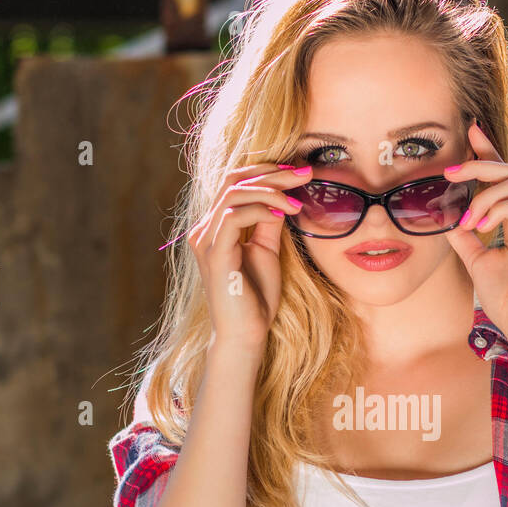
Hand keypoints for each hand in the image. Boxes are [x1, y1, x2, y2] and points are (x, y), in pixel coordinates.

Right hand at [186, 162, 312, 356]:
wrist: (247, 334)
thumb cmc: (257, 298)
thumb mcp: (267, 250)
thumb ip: (269, 222)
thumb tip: (283, 195)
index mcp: (214, 228)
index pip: (234, 183)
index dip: (266, 172)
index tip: (298, 173)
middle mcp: (204, 230)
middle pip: (232, 181)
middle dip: (271, 173)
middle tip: (304, 174)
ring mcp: (205, 240)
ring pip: (233, 193)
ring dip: (270, 191)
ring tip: (297, 202)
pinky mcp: (214, 254)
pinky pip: (233, 216)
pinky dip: (260, 210)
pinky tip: (282, 215)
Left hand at [443, 122, 507, 350]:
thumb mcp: (476, 261)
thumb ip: (463, 236)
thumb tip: (444, 214)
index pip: (502, 176)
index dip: (487, 151)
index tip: (469, 130)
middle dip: (479, 162)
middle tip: (449, 172)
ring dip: (483, 197)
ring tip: (466, 223)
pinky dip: (496, 210)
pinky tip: (481, 228)